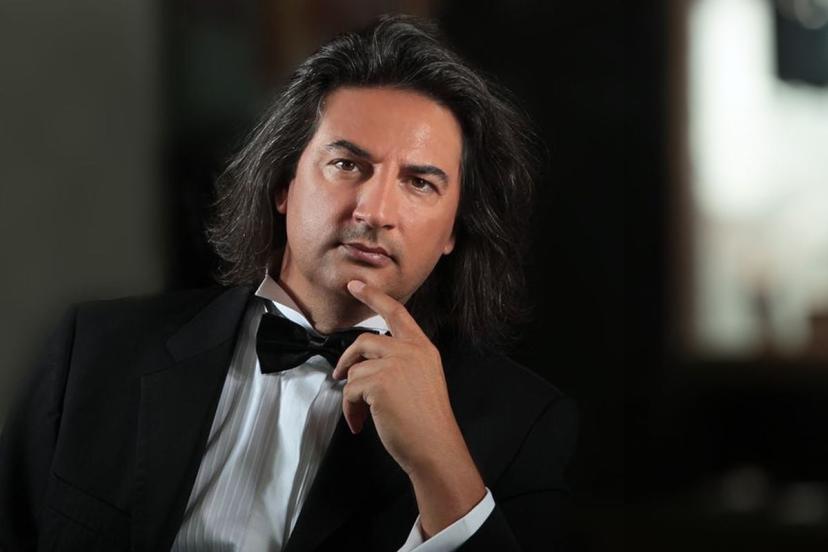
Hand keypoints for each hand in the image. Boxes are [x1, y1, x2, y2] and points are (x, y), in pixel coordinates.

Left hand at [332, 280, 484, 536]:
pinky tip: (359, 424)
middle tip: (337, 376)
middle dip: (346, 360)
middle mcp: (410, 350)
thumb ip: (401, 363)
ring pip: (354, 369)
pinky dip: (349, 410)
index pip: (397, 312)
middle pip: (364, 341)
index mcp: (423, 348)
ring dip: (351, 395)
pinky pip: (349, 390)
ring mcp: (395, 364)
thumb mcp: (422, 380)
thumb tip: (364, 364)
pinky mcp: (379, 382)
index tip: (355, 285)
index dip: (374, 296)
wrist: (435, 446)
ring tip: (360, 414)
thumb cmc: (427, 421)